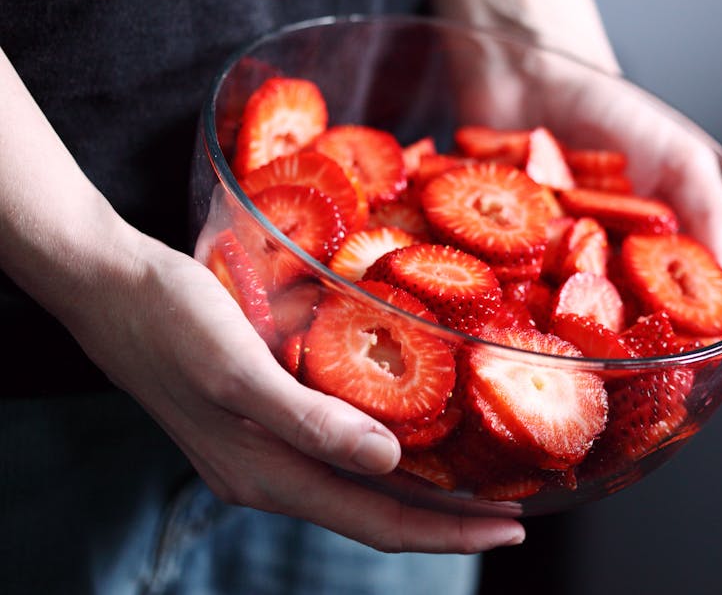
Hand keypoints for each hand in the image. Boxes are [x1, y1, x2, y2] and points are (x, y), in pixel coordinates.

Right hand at [67, 229, 524, 553]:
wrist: (108, 287)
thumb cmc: (171, 319)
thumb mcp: (237, 370)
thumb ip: (309, 423)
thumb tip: (388, 464)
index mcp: (266, 474)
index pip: (377, 521)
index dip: (447, 532)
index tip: (512, 527)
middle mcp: (267, 474)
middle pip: (374, 514)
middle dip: (447, 520)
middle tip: (513, 510)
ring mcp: (260, 452)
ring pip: (356, 488)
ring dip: (419, 493)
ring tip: (476, 480)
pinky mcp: (258, 422)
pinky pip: (334, 455)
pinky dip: (382, 456)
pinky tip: (407, 433)